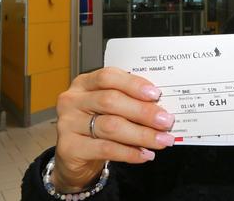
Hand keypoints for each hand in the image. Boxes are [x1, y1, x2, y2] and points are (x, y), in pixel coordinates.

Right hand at [52, 67, 175, 190]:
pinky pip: (105, 149)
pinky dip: (129, 152)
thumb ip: (129, 101)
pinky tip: (145, 154)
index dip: (133, 84)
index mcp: (84, 83)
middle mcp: (72, 100)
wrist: (74, 157)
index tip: (156, 94)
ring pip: (110, 126)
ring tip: (161, 140)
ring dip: (141, 134)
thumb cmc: (97, 124)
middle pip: (110, 101)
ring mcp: (67, 123)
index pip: (108, 76)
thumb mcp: (110, 108)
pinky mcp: (68, 148)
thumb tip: (160, 107)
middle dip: (143, 111)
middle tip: (166, 121)